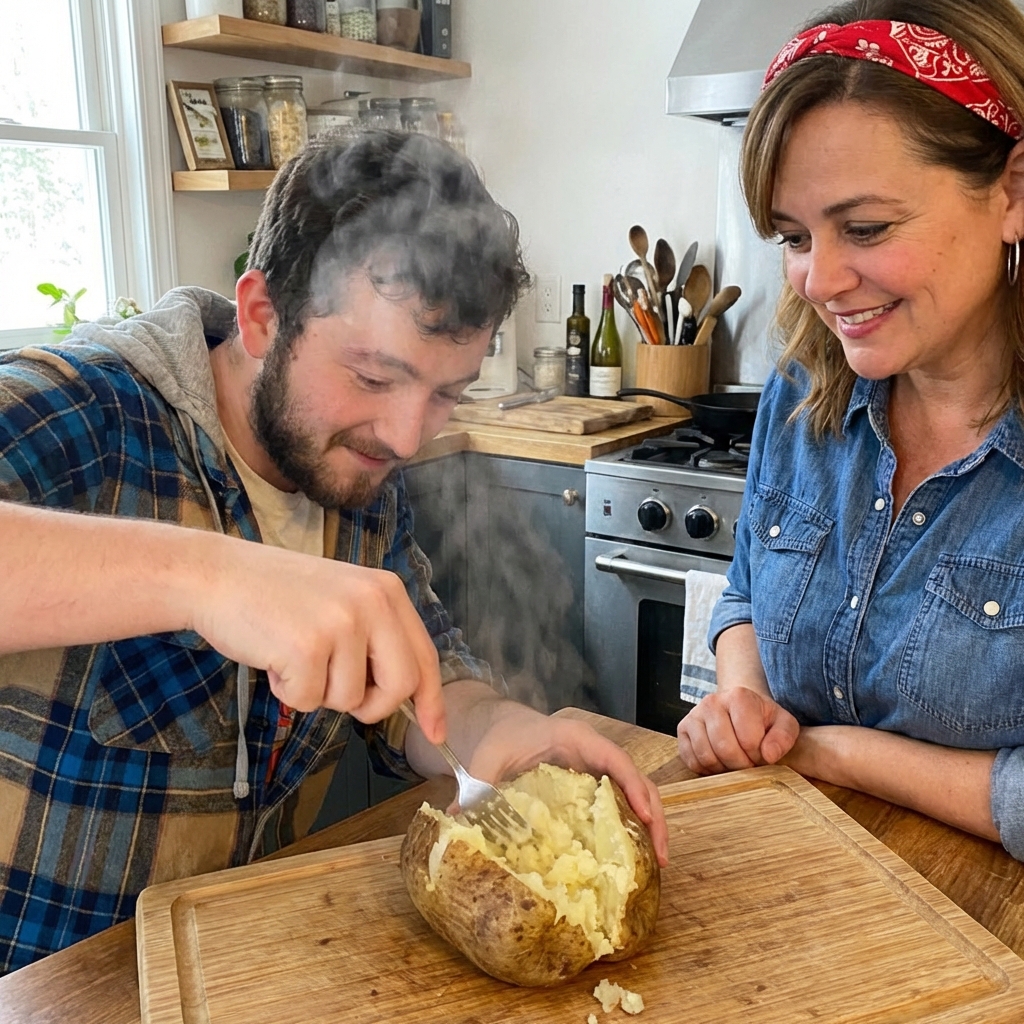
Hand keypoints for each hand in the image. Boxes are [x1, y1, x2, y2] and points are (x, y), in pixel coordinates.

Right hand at [188, 535, 445, 742]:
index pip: (424, 656)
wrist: (217, 575)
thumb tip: (407, 694)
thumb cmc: (277, 595)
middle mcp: (373, 603)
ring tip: (292, 653)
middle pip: (400, 686)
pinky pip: (308, 701)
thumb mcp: (343, 600)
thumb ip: (377, 637)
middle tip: (335, 690)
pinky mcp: (308, 647)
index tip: (436, 732)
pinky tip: (273, 657)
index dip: (432, 700)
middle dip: (371, 705)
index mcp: (387, 590)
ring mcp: (342, 624)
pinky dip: (287, 692)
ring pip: (349, 699)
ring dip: (316, 691)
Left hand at [463, 704, 669, 866]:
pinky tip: (635, 856)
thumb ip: (476, 787)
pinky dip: (634, 826)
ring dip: (651, 824)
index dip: (633, 786)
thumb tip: (458, 823)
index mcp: (576, 738)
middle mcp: (595, 752)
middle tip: (660, 856)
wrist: (504, 728)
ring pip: (637, 792)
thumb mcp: (487, 760)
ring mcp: (600, 769)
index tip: (645, 815)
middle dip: (654, 815)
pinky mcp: (597, 787)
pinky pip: (623, 803)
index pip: (615, 759)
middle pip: (637, 779)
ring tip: (656, 863)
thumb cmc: (501, 739)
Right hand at [677, 685, 799, 774]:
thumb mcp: (783, 724)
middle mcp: (711, 701)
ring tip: (735, 763)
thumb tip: (769, 755)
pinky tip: (720, 762)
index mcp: (739, 696)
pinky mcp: (682, 729)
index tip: (762, 755)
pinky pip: (691, 761)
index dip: (759, 756)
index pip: (748, 739)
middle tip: (749, 764)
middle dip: (741, 765)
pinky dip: (707, 770)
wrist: (739, 710)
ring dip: (724, 769)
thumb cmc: (762, 720)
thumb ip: (783, 738)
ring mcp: (693, 715)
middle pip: (724, 748)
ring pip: (706, 756)